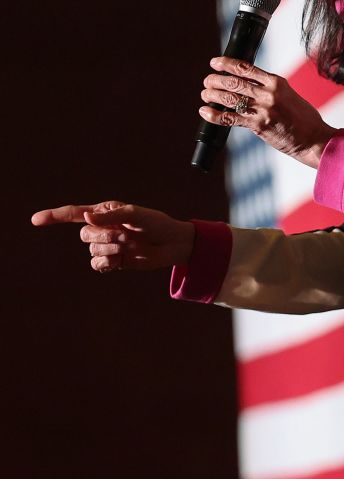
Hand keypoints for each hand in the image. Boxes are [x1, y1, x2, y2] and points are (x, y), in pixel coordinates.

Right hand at [31, 201, 195, 272]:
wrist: (172, 244)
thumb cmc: (157, 224)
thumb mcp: (138, 215)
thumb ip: (113, 215)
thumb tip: (87, 217)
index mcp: (105, 212)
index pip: (74, 214)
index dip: (54, 216)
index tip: (35, 220)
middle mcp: (102, 227)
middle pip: (84, 234)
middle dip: (104, 236)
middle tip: (126, 235)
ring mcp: (106, 244)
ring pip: (92, 250)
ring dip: (111, 249)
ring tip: (130, 245)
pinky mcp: (112, 261)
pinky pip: (97, 265)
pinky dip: (107, 264)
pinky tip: (120, 260)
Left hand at [200, 56, 336, 167]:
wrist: (314, 138)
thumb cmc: (304, 118)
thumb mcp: (289, 94)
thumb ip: (270, 89)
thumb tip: (247, 85)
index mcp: (277, 82)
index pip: (246, 68)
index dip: (227, 64)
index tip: (215, 63)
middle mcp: (269, 94)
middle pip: (234, 82)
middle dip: (215, 80)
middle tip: (207, 81)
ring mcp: (263, 109)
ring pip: (229, 98)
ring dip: (212, 95)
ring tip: (206, 94)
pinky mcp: (258, 125)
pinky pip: (229, 118)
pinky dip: (214, 115)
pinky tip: (205, 112)